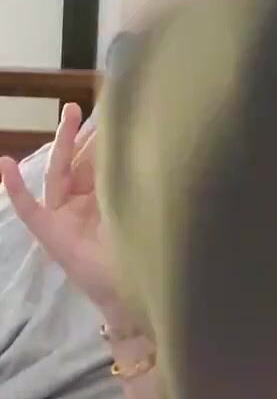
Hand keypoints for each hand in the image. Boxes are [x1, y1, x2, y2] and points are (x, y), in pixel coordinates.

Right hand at [0, 106, 130, 328]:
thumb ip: (131, 183)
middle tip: (88, 104)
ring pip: (60, 174)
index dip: (105, 138)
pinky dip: (16, 187)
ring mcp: (63, 217)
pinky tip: (5, 165)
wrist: (129, 294)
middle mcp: (81, 204)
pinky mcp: (50, 233)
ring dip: (63, 144)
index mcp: (103, 198)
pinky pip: (29, 208)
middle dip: (84, 133)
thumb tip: (141, 145)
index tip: (116, 111)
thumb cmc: (138, 254)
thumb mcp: (135, 209)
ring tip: (69, 114)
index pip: (101, 161)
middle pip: (80, 162)